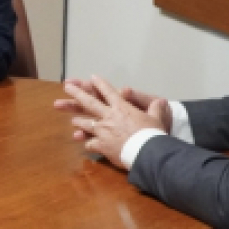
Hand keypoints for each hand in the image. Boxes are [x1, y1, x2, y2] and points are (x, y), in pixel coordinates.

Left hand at [53, 76, 167, 166]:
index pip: (108, 92)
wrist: (147, 152)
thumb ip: (156, 108)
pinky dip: (88, 143)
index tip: (92, 77)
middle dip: (77, 93)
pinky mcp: (101, 145)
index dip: (100, 84)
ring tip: (73, 120)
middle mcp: (109, 117)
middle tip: (66, 87)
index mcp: (121, 108)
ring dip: (78, 121)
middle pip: (89, 102)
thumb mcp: (157, 118)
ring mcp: (102, 131)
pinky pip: (90, 143)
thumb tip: (161, 101)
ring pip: (85, 123)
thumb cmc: (152, 134)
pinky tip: (87, 144)